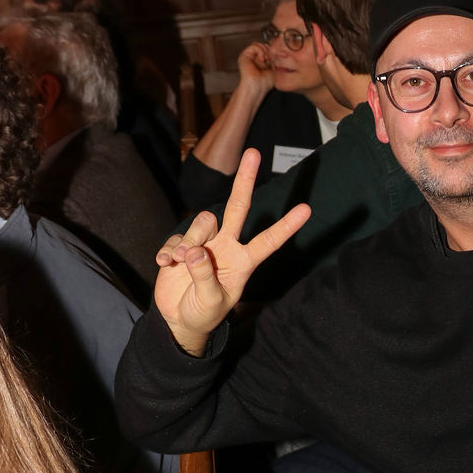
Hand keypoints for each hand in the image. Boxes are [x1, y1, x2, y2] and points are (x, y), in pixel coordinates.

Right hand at [154, 148, 310, 353]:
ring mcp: (204, 243)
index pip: (268, 241)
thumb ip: (205, 276)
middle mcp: (227, 246)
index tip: (306, 209)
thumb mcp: (210, 302)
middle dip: (245, 181)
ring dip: (189, 240)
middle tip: (254, 153)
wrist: (178, 319)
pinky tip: (165, 264)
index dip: (286, 226)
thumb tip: (196, 251)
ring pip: (202, 222)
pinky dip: (169, 250)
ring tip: (180, 263)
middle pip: (238, 207)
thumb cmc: (203, 313)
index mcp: (243, 261)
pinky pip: (176, 238)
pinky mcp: (181, 245)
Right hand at [237, 40, 274, 95]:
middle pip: (261, 45)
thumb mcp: (272, 68)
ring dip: (264, 50)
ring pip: (257, 44)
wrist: (257, 87)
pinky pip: (253, 46)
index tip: (274, 58)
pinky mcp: (244, 56)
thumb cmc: (264, 82)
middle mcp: (253, 59)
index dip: (271, 51)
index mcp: (259, 62)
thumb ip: (271, 58)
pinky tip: (262, 59)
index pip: (265, 49)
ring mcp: (248, 57)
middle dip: (268, 50)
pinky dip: (260, 51)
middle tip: (270, 60)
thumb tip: (271, 48)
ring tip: (265, 60)